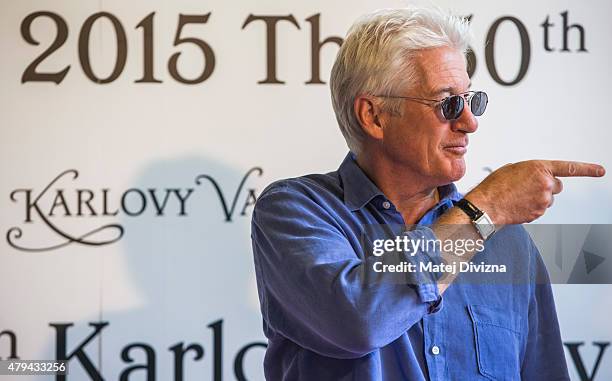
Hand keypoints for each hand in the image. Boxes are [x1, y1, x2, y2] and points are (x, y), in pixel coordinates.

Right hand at [466, 160, 604, 224]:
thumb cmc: (495, 186)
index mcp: (539, 168)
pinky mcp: (539, 213)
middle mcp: (545, 183)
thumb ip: (530, 171)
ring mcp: (543, 200)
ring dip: (538, 198)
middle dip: (546, 187)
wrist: (486, 205)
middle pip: (556, 186)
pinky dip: (531, 207)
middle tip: (528, 188)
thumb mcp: (513, 169)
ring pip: (548, 199)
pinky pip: (541, 209)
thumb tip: (535, 178)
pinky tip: (518, 205)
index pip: (569, 168)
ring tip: (519, 197)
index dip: (588, 169)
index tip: (600, 171)